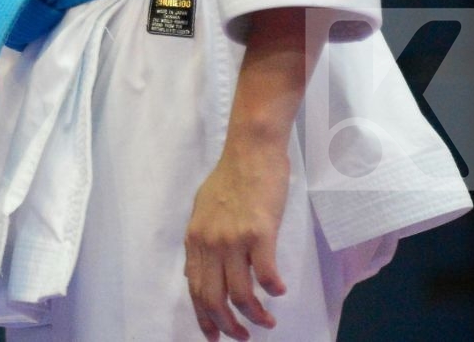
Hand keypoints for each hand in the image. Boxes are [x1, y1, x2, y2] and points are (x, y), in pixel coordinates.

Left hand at [183, 136, 290, 339]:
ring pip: (240, 293)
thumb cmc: (231, 178)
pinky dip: (273, 289)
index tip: (215, 335)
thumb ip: (202, 241)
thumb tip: (197, 270)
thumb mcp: (203, 210)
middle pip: (213, 298)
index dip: (204, 317)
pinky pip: (265, 274)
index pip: (194, 288)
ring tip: (267, 321)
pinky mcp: (259, 233)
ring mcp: (233, 238)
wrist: (250, 151)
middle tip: (242, 336)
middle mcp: (210, 242)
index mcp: (195, 238)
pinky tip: (279, 291)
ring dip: (255, 315)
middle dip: (227, 325)